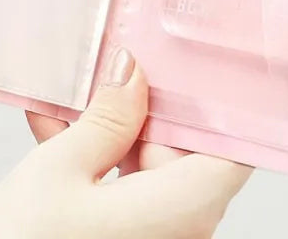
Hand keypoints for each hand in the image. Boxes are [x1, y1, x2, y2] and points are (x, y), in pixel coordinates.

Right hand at [0, 50, 251, 238]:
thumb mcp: (59, 169)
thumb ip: (105, 118)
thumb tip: (130, 74)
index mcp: (181, 210)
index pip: (232, 148)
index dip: (216, 103)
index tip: (190, 64)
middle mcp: (179, 233)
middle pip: (182, 153)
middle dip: (144, 108)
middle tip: (113, 67)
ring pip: (145, 171)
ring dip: (110, 133)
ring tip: (73, 94)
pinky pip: (122, 196)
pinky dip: (94, 165)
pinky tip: (56, 130)